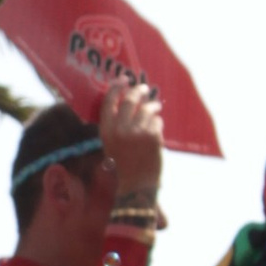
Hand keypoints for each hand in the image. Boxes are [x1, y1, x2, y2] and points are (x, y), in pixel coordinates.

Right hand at [98, 73, 165, 201]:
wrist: (136, 186)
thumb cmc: (123, 166)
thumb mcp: (112, 145)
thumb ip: (117, 126)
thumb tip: (129, 103)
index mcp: (107, 131)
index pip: (110, 102)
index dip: (116, 88)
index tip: (123, 79)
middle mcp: (121, 129)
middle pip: (130, 100)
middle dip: (138, 91)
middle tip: (143, 88)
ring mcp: (138, 132)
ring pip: (147, 109)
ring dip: (152, 107)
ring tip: (155, 106)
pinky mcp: (153, 136)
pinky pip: (157, 121)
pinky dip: (158, 123)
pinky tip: (156, 129)